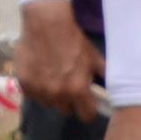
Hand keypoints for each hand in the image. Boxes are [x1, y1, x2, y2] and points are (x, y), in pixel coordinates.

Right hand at [16, 0, 105, 122]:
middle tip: (68, 85)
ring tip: (52, 79)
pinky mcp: (23, 82)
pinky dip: (36, 88)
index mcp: (78, 90)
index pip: (86, 116)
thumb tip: (116, 92)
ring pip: (48, 103)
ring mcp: (39, 89)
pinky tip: (39, 75)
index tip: (86, 101)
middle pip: (66, 110)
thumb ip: (105, 77)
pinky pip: (32, 94)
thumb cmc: (73, 40)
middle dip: (69, 101)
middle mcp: (58, 94)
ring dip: (51, 95)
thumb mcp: (94, 58)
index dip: (88, 109)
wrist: (46, 23)